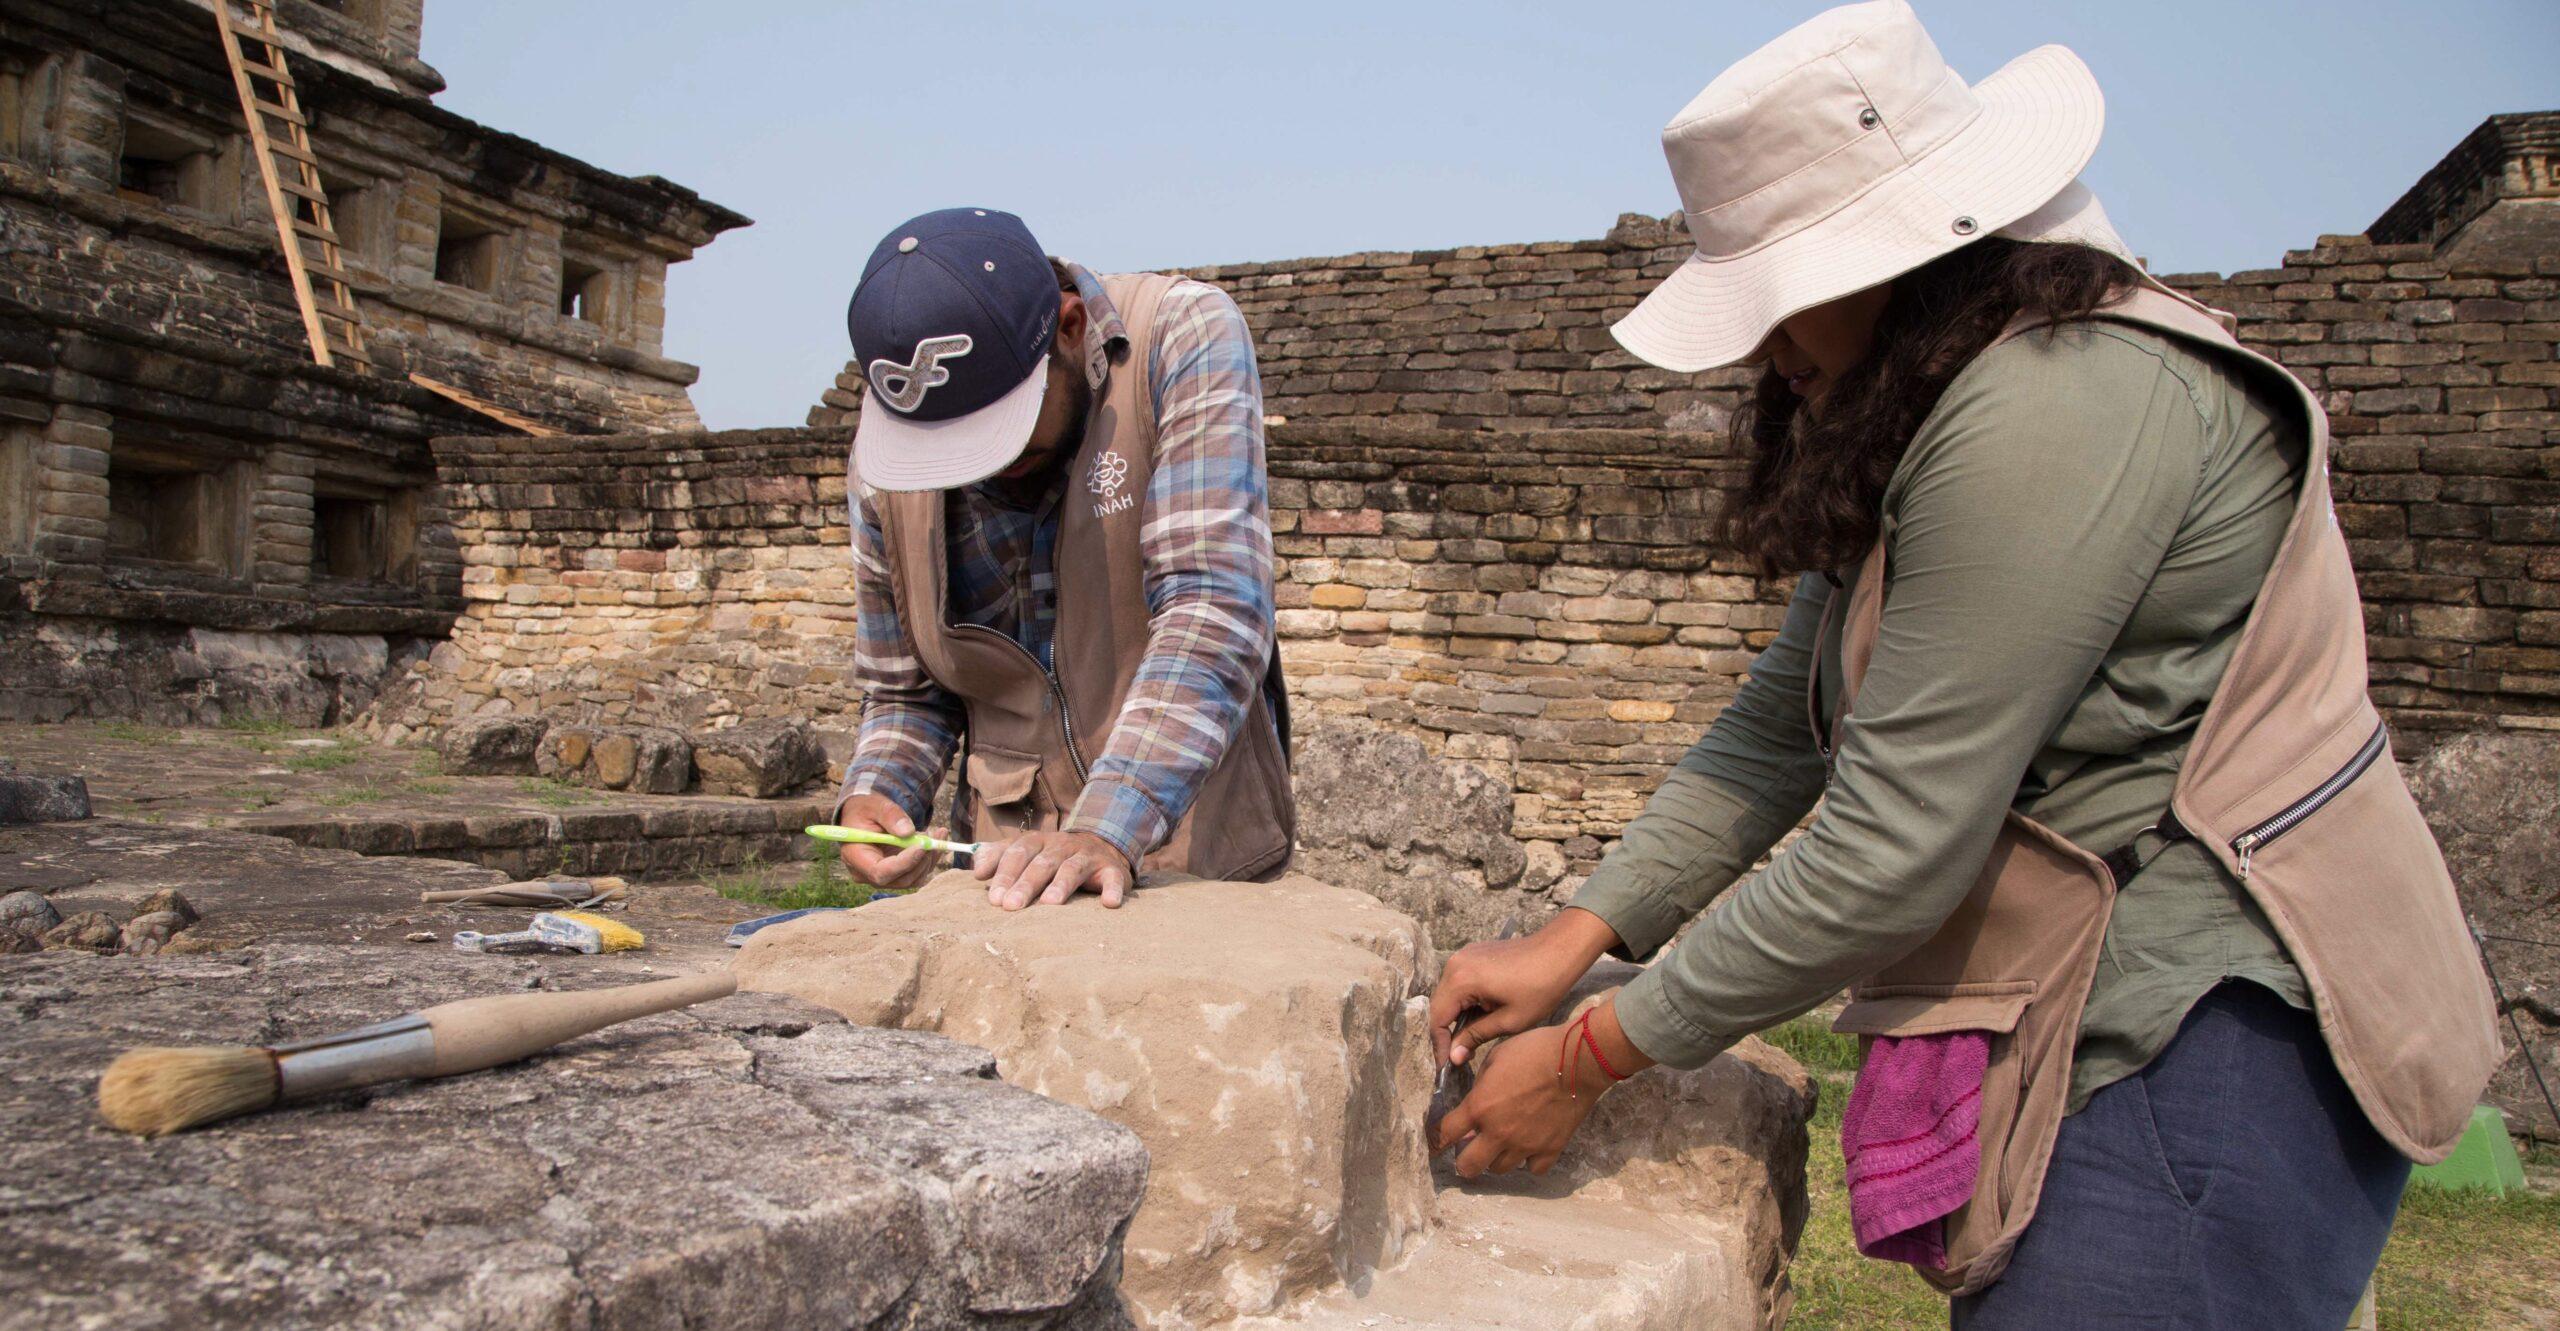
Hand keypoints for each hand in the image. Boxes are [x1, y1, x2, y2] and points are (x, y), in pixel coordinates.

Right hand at [833, 794, 938, 890]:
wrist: (863, 816)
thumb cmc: (865, 810)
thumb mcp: (875, 805)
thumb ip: (890, 816)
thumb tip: (908, 832)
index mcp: (855, 857)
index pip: (880, 872)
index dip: (904, 863)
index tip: (923, 846)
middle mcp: (867, 874)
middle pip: (900, 879)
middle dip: (921, 859)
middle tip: (933, 836)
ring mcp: (883, 877)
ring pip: (913, 878)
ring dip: (929, 858)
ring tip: (932, 833)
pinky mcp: (896, 874)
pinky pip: (918, 873)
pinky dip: (930, 858)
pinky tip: (934, 839)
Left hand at [974, 829, 1132, 909]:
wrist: (1100, 847)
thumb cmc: (1054, 857)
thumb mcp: (1027, 852)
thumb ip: (1000, 857)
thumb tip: (977, 870)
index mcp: (1038, 841)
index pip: (1018, 853)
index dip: (1005, 874)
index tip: (993, 898)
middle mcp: (1062, 845)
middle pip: (1042, 863)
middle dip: (1025, 884)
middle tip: (1011, 906)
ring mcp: (1087, 856)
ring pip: (1072, 868)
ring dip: (1061, 885)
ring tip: (1050, 903)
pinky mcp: (1112, 869)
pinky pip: (1113, 878)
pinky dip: (1112, 890)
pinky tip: (1109, 903)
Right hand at [1429, 908, 1619, 1067]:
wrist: (1561, 950)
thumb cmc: (1541, 986)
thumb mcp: (1510, 1020)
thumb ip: (1476, 1037)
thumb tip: (1453, 1057)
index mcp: (1461, 980)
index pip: (1437, 1019)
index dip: (1439, 1045)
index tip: (1445, 1066)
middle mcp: (1455, 964)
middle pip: (1439, 1005)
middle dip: (1446, 1032)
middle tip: (1458, 1057)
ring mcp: (1463, 956)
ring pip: (1448, 994)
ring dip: (1456, 1017)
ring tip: (1469, 1039)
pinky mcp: (1473, 954)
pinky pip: (1459, 982)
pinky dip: (1464, 1001)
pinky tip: (1478, 1016)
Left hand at [1433, 1024, 1597, 1176]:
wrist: (1576, 1060)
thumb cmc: (1533, 1050)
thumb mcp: (1495, 1058)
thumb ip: (1480, 1086)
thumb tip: (1474, 1103)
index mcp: (1480, 1107)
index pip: (1444, 1134)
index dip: (1435, 1139)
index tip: (1435, 1142)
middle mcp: (1499, 1132)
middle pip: (1468, 1166)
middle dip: (1463, 1159)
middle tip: (1469, 1147)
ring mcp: (1525, 1145)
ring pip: (1499, 1169)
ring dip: (1495, 1158)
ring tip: (1501, 1143)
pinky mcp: (1550, 1149)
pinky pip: (1532, 1169)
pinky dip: (1528, 1161)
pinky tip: (1529, 1146)